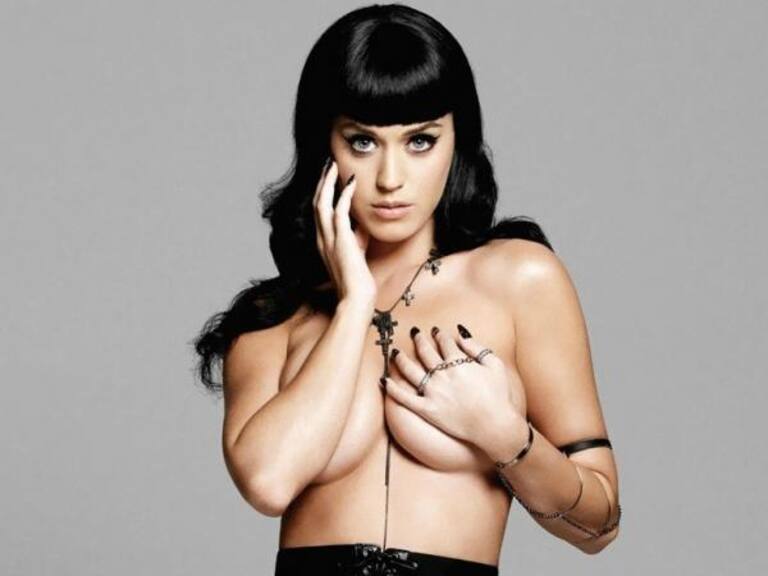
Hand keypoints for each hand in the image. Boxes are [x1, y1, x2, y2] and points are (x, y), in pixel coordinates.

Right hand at [313, 158, 375, 303]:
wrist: (356, 298)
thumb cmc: (357, 281)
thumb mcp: (356, 254)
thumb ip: (357, 238)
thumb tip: (362, 224)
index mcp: (323, 242)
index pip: (319, 213)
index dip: (323, 193)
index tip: (329, 178)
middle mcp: (322, 239)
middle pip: (316, 203)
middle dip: (322, 182)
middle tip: (328, 164)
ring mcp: (329, 239)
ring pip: (322, 203)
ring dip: (328, 182)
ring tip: (333, 166)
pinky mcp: (341, 240)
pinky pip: (340, 210)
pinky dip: (345, 194)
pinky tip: (351, 182)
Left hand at [383, 325, 527, 447]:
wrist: (495, 425)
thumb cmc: (498, 396)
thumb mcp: (495, 365)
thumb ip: (477, 348)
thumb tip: (461, 335)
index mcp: (459, 363)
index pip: (444, 343)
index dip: (439, 335)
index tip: (435, 331)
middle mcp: (443, 375)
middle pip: (426, 352)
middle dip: (419, 340)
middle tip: (415, 334)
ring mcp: (434, 392)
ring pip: (411, 371)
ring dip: (402, 359)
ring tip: (396, 352)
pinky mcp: (428, 410)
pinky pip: (405, 398)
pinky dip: (393, 389)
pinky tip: (384, 380)